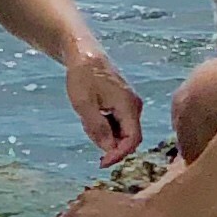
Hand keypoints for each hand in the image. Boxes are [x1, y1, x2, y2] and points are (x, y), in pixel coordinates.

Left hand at [63, 46, 142, 162]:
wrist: (84, 54)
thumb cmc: (82, 76)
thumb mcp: (84, 104)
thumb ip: (98, 128)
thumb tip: (109, 149)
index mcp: (128, 105)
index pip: (133, 139)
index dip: (119, 155)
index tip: (102, 162)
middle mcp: (134, 106)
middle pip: (128, 137)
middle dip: (109, 143)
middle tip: (88, 131)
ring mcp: (130, 104)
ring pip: (121, 131)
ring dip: (104, 133)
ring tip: (86, 117)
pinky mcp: (123, 103)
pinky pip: (117, 122)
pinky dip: (104, 125)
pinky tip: (90, 114)